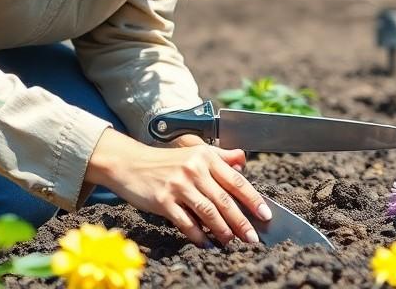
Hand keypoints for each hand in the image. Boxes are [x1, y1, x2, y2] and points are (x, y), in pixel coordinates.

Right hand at [86, 129, 271, 246]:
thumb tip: (243, 161)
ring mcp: (178, 185)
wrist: (130, 163)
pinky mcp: (163, 200)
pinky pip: (186, 222)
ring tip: (230, 241)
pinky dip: (197, 236)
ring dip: (222, 230)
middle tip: (253, 237)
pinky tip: (205, 243)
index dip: (253, 199)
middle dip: (242, 222)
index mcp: (206, 157)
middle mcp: (194, 169)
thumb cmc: (165, 161)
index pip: (236, 180)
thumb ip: (221, 156)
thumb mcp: (194, 152)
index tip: (265, 215)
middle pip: (225, 200)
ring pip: (208, 212)